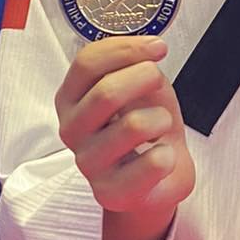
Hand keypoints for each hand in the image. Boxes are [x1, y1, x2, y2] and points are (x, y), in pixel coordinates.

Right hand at [57, 35, 194, 222]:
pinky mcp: (110, 192)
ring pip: (133, 125)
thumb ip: (137, 66)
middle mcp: (72, 131)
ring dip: (161, 118)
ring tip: (160, 126)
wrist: (156, 179)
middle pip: (106, 92)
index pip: (87, 63)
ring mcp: (88, 164)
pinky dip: (169, 154)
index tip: (158, 47)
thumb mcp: (140, 88)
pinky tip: (161, 157)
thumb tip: (149, 50)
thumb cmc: (145, 129)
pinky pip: (153, 163)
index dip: (126, 49)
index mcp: (70, 99)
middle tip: (159, 82)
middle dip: (145, 78)